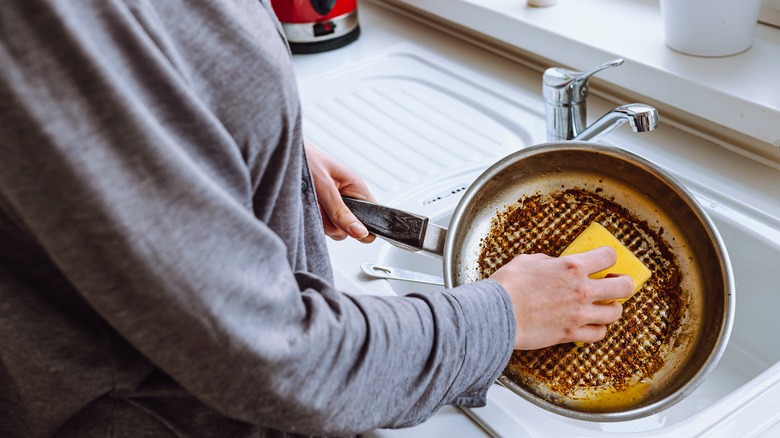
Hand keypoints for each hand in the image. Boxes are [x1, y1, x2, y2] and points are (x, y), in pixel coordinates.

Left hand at [304, 140, 376, 242]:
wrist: (283, 154)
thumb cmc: (305, 159)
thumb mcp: (324, 186)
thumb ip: (341, 212)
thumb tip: (361, 232)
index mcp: (356, 186)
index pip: (374, 214)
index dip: (365, 226)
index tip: (347, 226)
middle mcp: (348, 197)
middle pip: (352, 227)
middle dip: (335, 225)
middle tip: (321, 208)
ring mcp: (335, 205)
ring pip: (336, 229)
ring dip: (321, 221)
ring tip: (310, 202)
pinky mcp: (322, 209)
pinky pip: (323, 225)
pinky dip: (313, 220)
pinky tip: (306, 206)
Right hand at [490, 246, 633, 349]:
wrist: (496, 313)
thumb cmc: (507, 286)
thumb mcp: (528, 261)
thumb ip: (548, 262)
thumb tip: (554, 265)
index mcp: (572, 267)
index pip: (608, 256)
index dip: (609, 257)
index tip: (605, 261)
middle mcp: (581, 290)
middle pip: (623, 286)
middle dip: (622, 284)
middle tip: (614, 284)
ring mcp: (578, 314)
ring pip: (614, 313)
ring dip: (611, 309)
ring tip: (604, 307)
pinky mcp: (570, 334)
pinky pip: (597, 334)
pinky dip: (597, 330)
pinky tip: (590, 325)